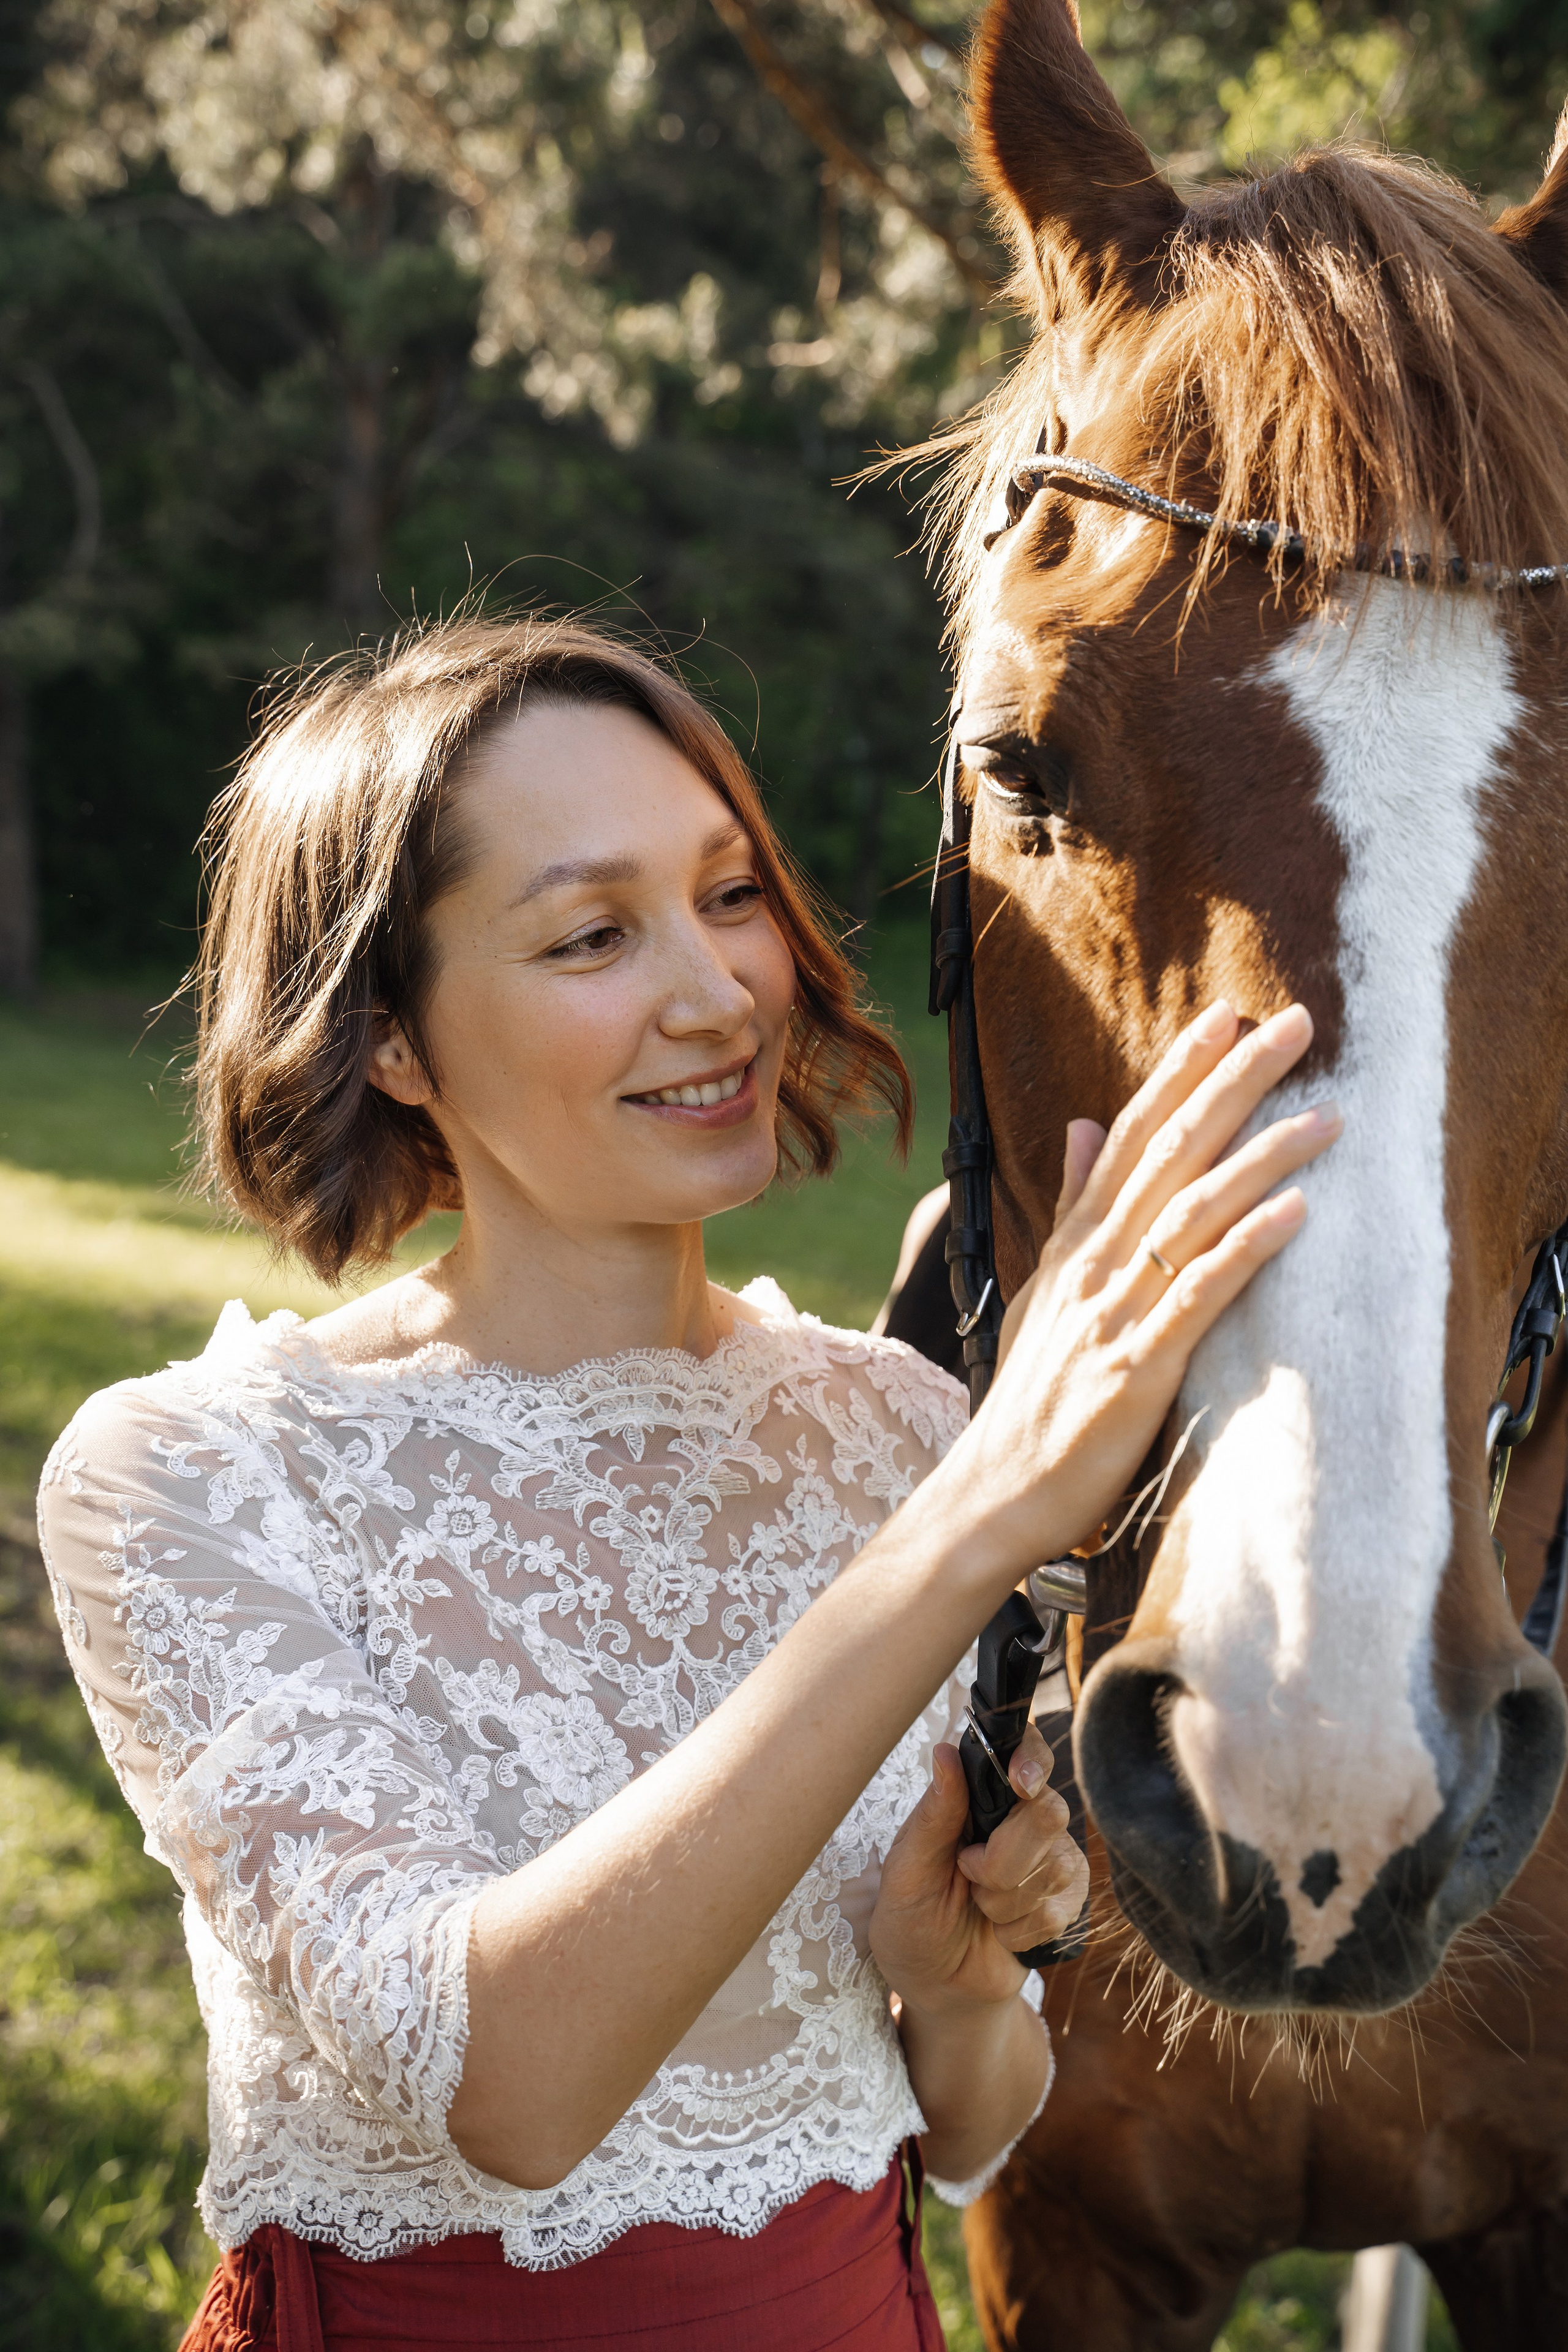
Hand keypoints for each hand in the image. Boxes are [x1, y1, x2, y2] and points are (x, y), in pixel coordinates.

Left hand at [868, 1725, 1088, 2013]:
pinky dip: (1018, 1930)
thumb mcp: (906, 1871)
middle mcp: (1022, 1817)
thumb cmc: (910, 1920)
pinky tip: (999, 1931)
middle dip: (1002, 1861)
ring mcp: (1052, 1858)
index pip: (1025, 1752)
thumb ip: (933, 1817)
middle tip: (967, 1875)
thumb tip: (944, 1752)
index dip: (1032, 1758)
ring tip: (978, 1906)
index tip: (1020, 1781)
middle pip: (1047, 1814)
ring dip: (1004, 1901)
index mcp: (980, 1796)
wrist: (935, 1984)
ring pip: (1055, 1866)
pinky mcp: (1067, 1902)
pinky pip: (1059, 1910)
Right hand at [949, 999, 1338, 1573]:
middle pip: (1169, 1152)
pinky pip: (1199, 1296)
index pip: (1130, 1134)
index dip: (1180, 1072)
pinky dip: (1245, 1249)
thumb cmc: (1031, 1397)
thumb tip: (1087, 1125)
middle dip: (1234, 1083)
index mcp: (1076, 1241)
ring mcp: (1113, 1312)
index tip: (1229, 1016)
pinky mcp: (1138, 1368)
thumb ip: (1072, 1206)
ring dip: (1261, 1157)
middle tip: (1296, 1025)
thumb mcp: (1044, 1287)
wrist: (993, 1493)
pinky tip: (1295, 1213)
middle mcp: (1094, 1263)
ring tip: (1325, 1116)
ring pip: (1192, 1213)